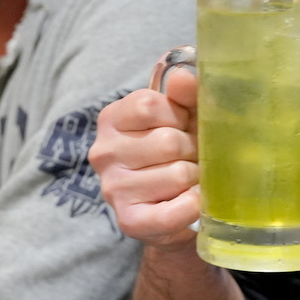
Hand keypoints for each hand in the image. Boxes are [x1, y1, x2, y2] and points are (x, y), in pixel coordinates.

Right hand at [89, 67, 199, 249]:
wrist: (176, 206)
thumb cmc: (179, 150)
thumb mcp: (183, 114)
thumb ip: (186, 92)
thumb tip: (183, 78)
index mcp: (111, 119)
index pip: (148, 105)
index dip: (178, 115)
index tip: (181, 125)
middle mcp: (103, 152)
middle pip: (167, 141)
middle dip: (192, 149)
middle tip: (191, 157)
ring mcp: (112, 188)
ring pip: (177, 174)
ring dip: (196, 177)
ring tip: (190, 179)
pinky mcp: (129, 221)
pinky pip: (174, 211)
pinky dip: (193, 205)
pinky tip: (191, 201)